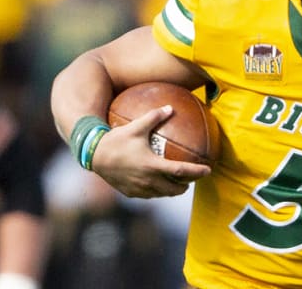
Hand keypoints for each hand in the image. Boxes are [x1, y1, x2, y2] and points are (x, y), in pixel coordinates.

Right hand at [91, 105, 211, 197]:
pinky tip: (157, 183)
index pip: (181, 171)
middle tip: (191, 179)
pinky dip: (157, 191)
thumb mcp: (136, 126)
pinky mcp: (130, 193)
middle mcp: (148, 181)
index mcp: (152, 166)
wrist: (93, 156)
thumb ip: (154, 117)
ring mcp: (139, 189)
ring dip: (171, 190)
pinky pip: (149, 195)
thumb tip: (170, 107)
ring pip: (162, 194)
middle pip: (174, 189)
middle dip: (185, 185)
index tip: (208, 170)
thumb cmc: (116, 140)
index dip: (196, 172)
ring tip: (176, 182)